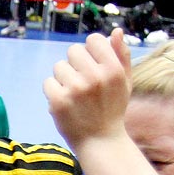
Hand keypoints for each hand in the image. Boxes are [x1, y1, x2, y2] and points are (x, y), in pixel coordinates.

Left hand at [43, 29, 132, 148]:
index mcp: (113, 70)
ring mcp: (75, 89)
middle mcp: (95, 77)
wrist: (101, 142)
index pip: (93, 40)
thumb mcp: (125, 82)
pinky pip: (48, 83)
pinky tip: (66, 104)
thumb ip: (122, 56)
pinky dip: (54, 92)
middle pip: (73, 51)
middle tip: (83, 83)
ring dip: (63, 78)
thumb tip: (116, 32)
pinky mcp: (58, 101)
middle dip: (75, 64)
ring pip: (59, 67)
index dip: (91, 51)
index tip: (92, 65)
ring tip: (75, 95)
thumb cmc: (113, 109)